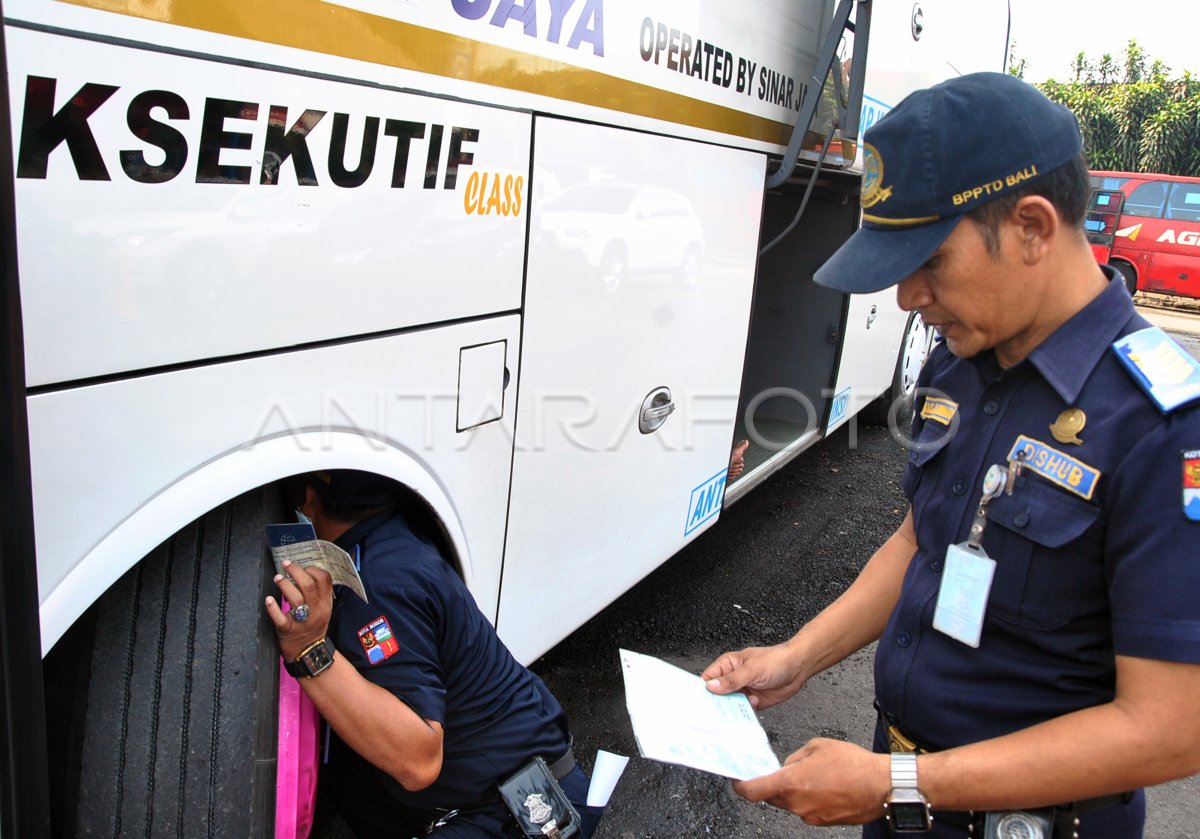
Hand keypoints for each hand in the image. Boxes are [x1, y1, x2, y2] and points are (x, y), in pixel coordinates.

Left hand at [264, 560, 333, 659]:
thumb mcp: (323, 610)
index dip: (313, 569)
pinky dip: (273, 608)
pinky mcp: (289, 631)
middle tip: (285, 564)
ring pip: (296, 599)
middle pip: (308, 585)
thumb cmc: (313, 627)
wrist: (310, 653)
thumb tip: (305, 572)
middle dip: (296, 571)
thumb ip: (319, 594)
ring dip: (285, 585)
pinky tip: (269, 600)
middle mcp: (317, 610)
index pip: (325, 579)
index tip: (303, 566)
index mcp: (326, 603)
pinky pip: (281, 619)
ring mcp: (303, 621)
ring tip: (278, 577)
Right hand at [701, 644, 806, 709]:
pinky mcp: (753, 702)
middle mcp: (733, 679)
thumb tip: (711, 686)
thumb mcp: (751, 670)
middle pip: (717, 695)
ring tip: (730, 716)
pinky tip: (747, 714)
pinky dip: (743, 715)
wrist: (798, 668)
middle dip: (715, 704)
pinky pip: (743, 711)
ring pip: (730, 705)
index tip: (697, 703)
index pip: (708, 678)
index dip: (702, 690)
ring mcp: (743, 691)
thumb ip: (732, 680)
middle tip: (711, 715)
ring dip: (731, 711)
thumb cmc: (776, 660)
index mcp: (728, 665)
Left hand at [732, 739, 888, 825]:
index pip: (753, 791)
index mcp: (790, 783)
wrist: (881, 785)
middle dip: (772, 785)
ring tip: (814, 775)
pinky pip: (807, 808)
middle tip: (782, 771)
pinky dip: (809, 798)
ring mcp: (810, 815)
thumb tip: (787, 766)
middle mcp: (797, 803)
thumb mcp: (817, 746)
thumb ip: (795, 758)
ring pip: (790, 803)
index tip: (737, 781)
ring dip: (794, 790)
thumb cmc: (853, 764)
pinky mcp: (823, 821)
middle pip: (771, 797)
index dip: (741, 786)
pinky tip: (825, 785)